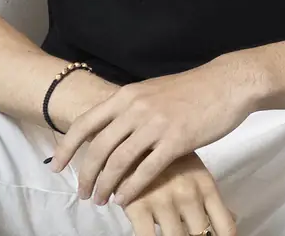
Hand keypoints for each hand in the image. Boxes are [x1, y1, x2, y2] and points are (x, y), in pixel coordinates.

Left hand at [48, 56, 261, 205]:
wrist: (226, 83)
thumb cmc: (191, 89)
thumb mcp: (152, 91)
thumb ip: (130, 107)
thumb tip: (110, 127)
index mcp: (126, 95)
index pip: (85, 123)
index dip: (66, 147)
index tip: (57, 167)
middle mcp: (135, 108)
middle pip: (98, 147)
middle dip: (86, 174)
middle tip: (82, 193)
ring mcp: (155, 124)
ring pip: (119, 161)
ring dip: (105, 185)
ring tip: (100, 200)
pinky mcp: (176, 141)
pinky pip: (146, 170)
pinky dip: (131, 188)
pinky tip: (125, 199)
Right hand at [120, 153, 236, 235]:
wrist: (127, 136)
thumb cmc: (164, 157)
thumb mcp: (193, 171)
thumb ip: (211, 198)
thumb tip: (234, 218)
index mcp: (205, 185)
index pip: (226, 226)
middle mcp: (188, 194)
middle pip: (201, 235)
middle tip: (189, 232)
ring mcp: (163, 201)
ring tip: (171, 229)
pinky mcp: (137, 206)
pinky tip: (150, 233)